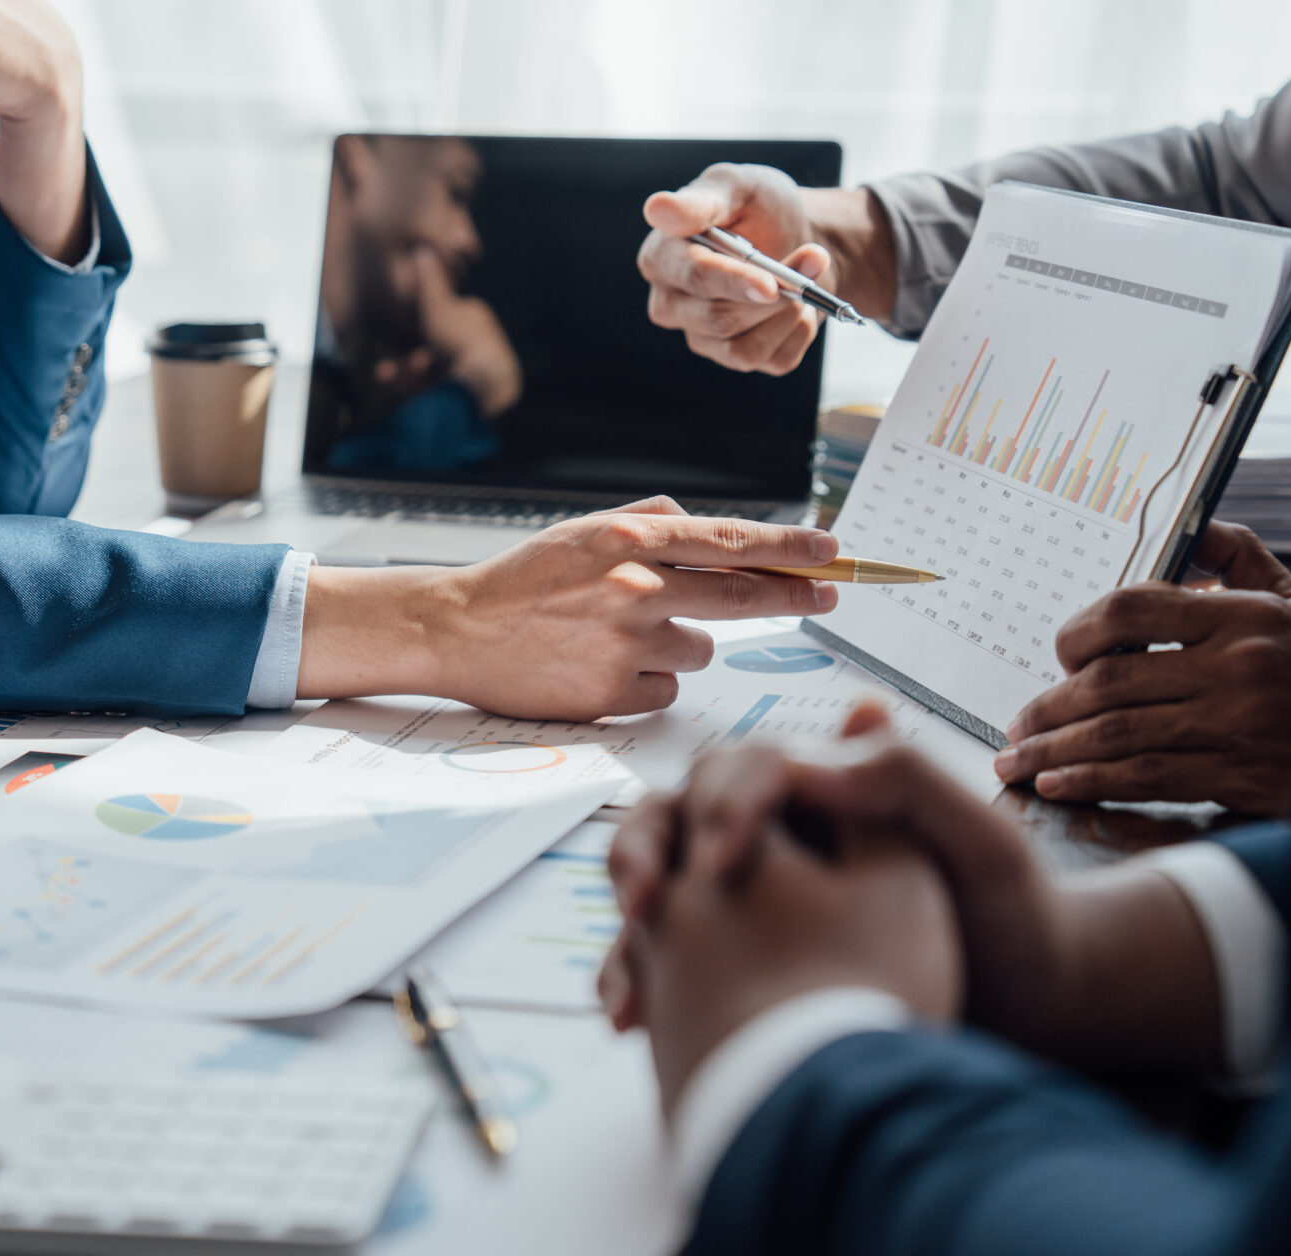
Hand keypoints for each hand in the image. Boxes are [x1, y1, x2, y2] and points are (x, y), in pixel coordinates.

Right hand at [297, 497, 841, 719]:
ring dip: (679, 642)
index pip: (732, 542)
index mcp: (629, 541)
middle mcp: (634, 590)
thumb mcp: (585, 530)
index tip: (833, 551)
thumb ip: (652, 523)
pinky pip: (665, 690)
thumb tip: (712, 529)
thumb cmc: (523, 579)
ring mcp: (624, 647)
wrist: (457, 630)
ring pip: (701, 649)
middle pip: (743, 596)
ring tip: (621, 635)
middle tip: (828, 594)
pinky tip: (602, 666)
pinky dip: (647, 681)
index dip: (791, 548)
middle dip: (794, 595)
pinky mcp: (611, 697)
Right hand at [404, 246, 521, 416]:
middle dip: (407, 363)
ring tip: (391, 383)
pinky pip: (446, 390)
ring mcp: (479, 370)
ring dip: (410, 377)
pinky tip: (407, 395)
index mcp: (475, 318)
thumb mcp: (437, 308)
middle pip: (433, 352)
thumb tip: (422, 249)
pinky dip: (425, 392)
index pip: (438, 321)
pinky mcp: (480, 395)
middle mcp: (479, 342)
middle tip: (385, 373)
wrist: (487, 385)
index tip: (397, 337)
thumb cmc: (460, 343)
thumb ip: (428, 281)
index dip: (414, 333)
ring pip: (436, 373)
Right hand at [607, 706, 1227, 1073]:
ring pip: (660, 882)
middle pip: (678, 813)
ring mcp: (753, 894)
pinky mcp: (740, 954)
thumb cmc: (1015, 914)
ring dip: (630, 916)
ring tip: (630, 963)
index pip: (746, 768)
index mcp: (827, 789)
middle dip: (645, 850)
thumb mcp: (979, 837)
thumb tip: (798, 759)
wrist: (1031, 1009)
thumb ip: (905, 777)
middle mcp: (779, 832)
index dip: (725, 804)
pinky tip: (630, 1014)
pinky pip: (669, 954)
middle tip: (648, 905)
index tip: (727, 861)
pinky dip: (637, 975)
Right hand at [637, 166, 896, 373]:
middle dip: (775, 293)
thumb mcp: (738, 187)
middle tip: (814, 259)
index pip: (693, 278)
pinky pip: (773, 360)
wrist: (798, 235)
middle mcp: (672, 304)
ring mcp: (702, 336)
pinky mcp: (735, 356)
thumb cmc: (759, 208)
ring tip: (804, 278)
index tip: (769, 283)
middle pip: (719, 319)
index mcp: (661, 258)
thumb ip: (702, 200)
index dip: (733, 281)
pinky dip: (798, 330)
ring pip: (744, 348)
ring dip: (788, 312)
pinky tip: (799, 305)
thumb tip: (658, 209)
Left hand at [995, 521, 1290, 813]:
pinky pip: (1146, 777)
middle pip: (1109, 680)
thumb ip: (1242, 562)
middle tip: (1018, 723)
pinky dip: (1091, 780)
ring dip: (1054, 749)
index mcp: (1242, 617)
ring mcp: (1236, 724)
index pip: (1129, 609)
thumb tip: (1195, 528)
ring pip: (1117, 733)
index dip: (1078, 633)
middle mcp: (1236, 668)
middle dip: (1049, 706)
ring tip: (1018, 760)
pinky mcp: (1238, 775)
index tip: (1060, 655)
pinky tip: (1058, 783)